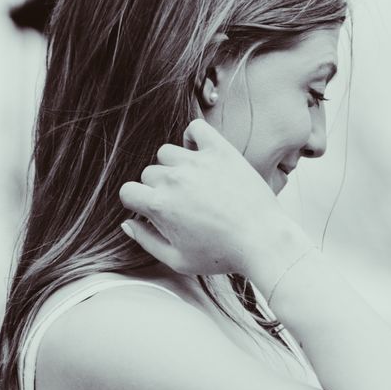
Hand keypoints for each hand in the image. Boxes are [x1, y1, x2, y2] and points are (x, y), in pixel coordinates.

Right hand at [119, 119, 311, 297]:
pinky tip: (199, 154)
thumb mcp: (178, 260)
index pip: (128, 191)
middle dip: (160, 189)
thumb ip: (147, 241)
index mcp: (159, 205)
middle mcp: (173, 179)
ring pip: (168, 153)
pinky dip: (193, 138)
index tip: (155, 210)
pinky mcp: (219, 151)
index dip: (139, 203)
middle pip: (150, 174)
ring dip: (175, 166)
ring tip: (194, 184)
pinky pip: (195, 129)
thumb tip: (127, 223)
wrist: (263, 240)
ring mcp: (196, 162)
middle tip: (185, 205)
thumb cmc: (222, 254)